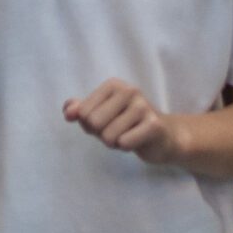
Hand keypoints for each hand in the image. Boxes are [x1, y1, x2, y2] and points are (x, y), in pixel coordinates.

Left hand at [64, 79, 181, 164]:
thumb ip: (79, 110)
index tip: (106, 123)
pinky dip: (126, 147)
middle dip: (101, 134)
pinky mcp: (154, 125)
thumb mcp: (100, 114)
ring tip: (128, 135)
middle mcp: (129, 91)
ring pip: (108, 136)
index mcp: (113, 85)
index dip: (89, 125)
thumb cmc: (126, 124)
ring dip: (114, 143)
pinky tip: (137, 141)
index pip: (82, 112)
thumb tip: (67, 113)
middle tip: (117, 131)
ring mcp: (143, 107)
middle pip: (93, 123)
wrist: (165, 137)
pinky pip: (124, 143)